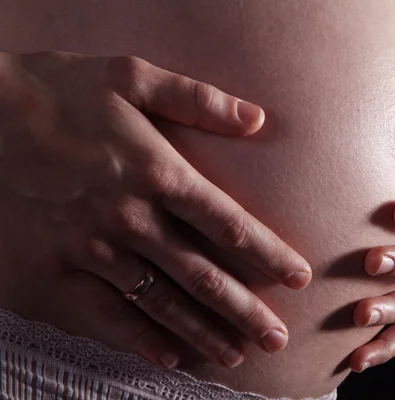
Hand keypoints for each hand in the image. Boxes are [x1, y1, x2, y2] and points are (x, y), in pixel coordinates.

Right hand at [0, 51, 310, 368]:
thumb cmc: (55, 92)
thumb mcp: (129, 76)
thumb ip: (197, 99)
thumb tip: (257, 118)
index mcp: (157, 171)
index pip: (230, 224)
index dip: (270, 255)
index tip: (299, 279)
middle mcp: (130, 219)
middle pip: (203, 276)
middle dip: (246, 311)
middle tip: (277, 339)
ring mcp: (92, 251)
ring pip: (162, 303)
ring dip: (203, 333)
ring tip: (237, 355)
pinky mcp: (54, 272)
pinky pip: (105, 316)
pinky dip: (140, 340)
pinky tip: (168, 358)